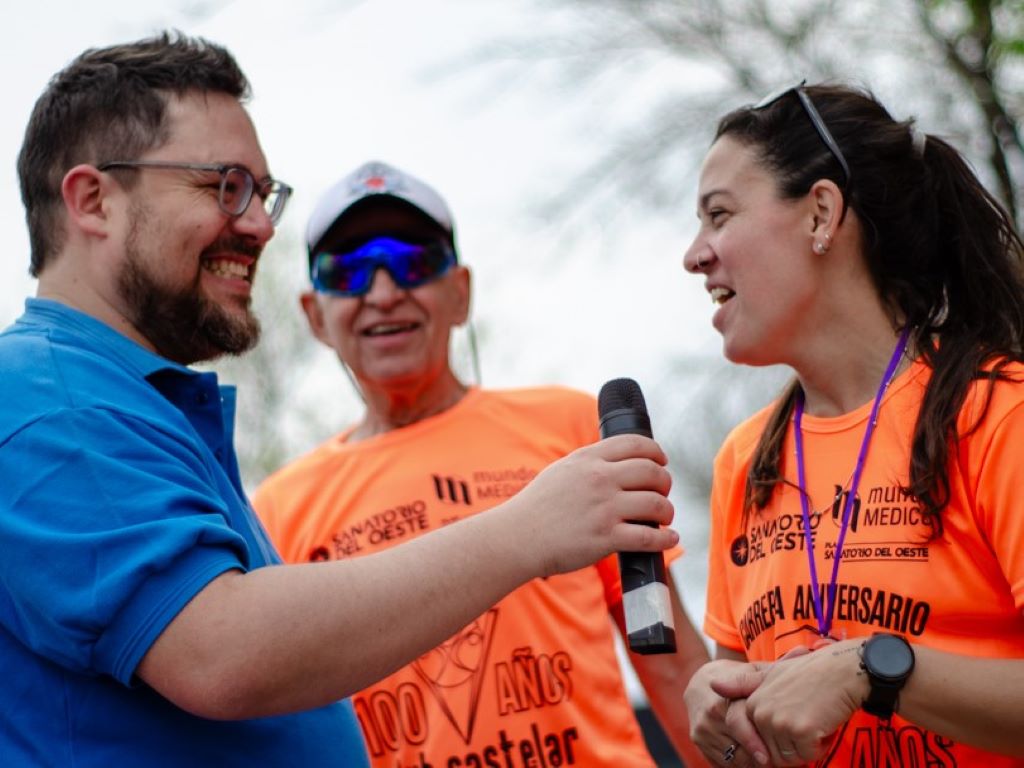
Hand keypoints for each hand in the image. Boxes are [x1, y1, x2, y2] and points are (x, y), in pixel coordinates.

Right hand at [505, 434, 676, 576]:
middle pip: (652, 472)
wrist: (517, 537)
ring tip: (664, 518)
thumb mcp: (561, 471)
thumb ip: (589, 463)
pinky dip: (666, 539)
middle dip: (664, 482)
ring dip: (667, 511)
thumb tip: (617, 462)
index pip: (636, 444)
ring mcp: (604, 509)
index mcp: (588, 459)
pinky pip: (649, 537)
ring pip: (656, 504)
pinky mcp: (606, 538)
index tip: (661, 461)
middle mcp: (599, 479)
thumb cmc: (537, 508)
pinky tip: (669, 539)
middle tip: (662, 492)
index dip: (656, 452)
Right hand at [685, 660, 769, 766]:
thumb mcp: (753, 672)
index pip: (742, 726)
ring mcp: (703, 730)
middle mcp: (711, 715)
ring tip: (768, 762)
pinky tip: (752, 761)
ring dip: (751, 764)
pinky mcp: (698, 742)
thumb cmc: (735, 678)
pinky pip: (722, 763)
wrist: (699, 683)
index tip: (772, 756)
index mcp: (726, 697)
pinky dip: (739, 765)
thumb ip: (777, 668)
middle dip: (760, 758)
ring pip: (732, 759)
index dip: (758, 744)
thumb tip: (804, 651)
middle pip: (739, 748)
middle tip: (776, 763)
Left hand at [713, 639, 866, 764]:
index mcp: (752, 703)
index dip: (780, 741)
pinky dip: (821, 745)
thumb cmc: (811, 673)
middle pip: (774, 754)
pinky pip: (809, 755)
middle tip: (808, 718)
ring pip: (792, 758)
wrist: (842, 669)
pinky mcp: (800, 731)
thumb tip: (713, 685)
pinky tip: (825, 722)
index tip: (793, 724)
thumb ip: (743, 684)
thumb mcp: (772, 674)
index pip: (758, 744)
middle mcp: (761, 713)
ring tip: (815, 719)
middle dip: (796, 746)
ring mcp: (779, 722)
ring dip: (809, 746)